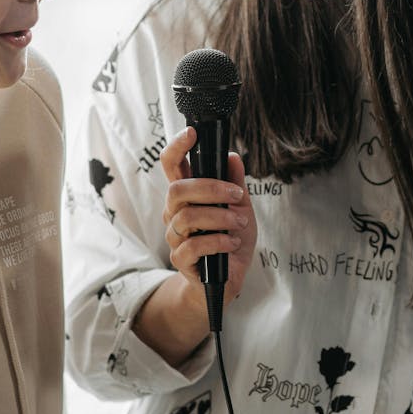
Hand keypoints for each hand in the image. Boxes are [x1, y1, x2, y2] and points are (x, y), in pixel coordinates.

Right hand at [132, 126, 257, 367]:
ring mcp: (175, 237)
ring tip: (240, 223)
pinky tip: (233, 243)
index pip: (172, 166)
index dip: (177, 146)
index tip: (192, 133)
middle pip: (178, 190)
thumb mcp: (240, 208)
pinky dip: (218, 241)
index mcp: (188, 196)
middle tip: (236, 195)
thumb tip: (232, 156)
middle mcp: (175, 213)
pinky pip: (193, 246)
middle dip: (210, 188)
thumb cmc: (230, 240)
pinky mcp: (181, 260)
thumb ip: (235, 184)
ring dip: (220, 217)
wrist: (227, 280)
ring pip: (187, 217)